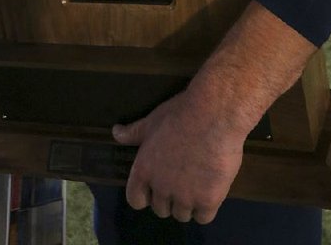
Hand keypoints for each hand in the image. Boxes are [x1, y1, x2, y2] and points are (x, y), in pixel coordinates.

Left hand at [112, 86, 245, 223]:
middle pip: (160, 209)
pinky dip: (205, 208)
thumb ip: (134, 132)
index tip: (153, 187)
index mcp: (144, 170)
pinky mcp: (208, 200)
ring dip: (187, 204)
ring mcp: (185, 196)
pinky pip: (203, 217)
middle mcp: (161, 187)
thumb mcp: (152, 121)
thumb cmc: (180, 114)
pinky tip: (209, 192)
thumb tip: (116, 133)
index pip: (135, 200)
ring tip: (195, 186)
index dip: (144, 195)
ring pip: (182, 215)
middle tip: (179, 181)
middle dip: (167, 198)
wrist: (214, 115)